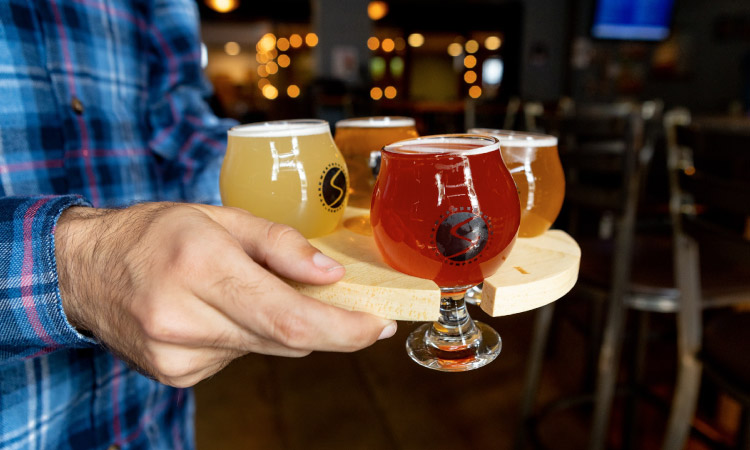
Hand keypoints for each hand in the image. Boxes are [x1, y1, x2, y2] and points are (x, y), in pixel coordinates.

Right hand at [55, 203, 395, 386]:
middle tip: (356, 309)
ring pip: (266, 348)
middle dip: (329, 327)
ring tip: (251, 289)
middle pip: (285, 341)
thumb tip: (331, 275)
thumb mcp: (220, 216)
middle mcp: (184, 318)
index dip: (345, 329)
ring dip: (280, 324)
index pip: (289, 318)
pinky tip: (221, 310)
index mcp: (199, 266)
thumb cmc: (154, 234)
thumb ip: (280, 244)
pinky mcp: (176, 375)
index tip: (381, 324)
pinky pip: (239, 356)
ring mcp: (177, 355)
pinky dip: (248, 333)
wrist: (83, 270)